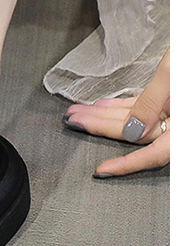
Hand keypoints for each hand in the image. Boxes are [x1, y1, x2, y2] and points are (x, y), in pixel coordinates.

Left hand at [64, 47, 169, 176]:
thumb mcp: (173, 74)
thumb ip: (152, 102)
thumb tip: (131, 131)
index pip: (153, 153)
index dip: (127, 164)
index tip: (102, 170)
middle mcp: (179, 124)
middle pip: (138, 134)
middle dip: (103, 127)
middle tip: (74, 121)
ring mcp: (176, 112)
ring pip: (138, 121)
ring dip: (108, 116)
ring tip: (81, 112)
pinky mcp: (172, 100)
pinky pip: (146, 109)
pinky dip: (124, 107)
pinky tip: (104, 106)